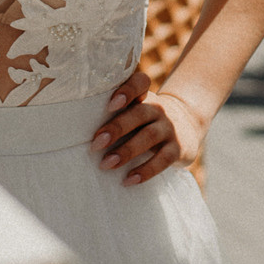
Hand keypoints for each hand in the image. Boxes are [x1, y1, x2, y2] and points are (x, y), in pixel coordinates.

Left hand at [92, 68, 206, 185]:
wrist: (186, 125)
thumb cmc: (146, 119)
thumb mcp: (137, 108)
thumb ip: (115, 112)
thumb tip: (76, 128)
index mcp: (144, 96)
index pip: (140, 82)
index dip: (127, 90)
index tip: (110, 104)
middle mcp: (158, 109)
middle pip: (139, 114)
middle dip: (116, 129)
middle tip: (95, 144)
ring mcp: (169, 128)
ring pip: (149, 136)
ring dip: (126, 151)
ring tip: (106, 164)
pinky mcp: (178, 148)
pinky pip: (163, 160)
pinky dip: (145, 171)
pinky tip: (128, 180)